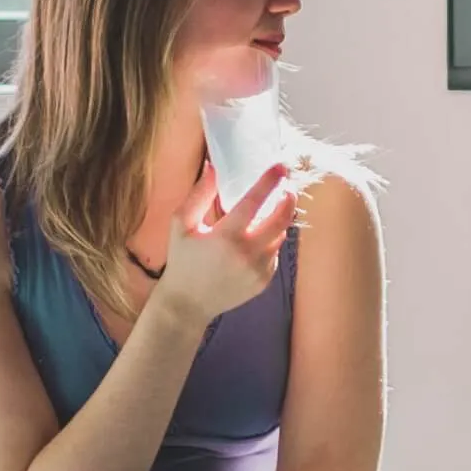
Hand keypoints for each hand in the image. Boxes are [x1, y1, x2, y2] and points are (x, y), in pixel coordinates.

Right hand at [152, 163, 297, 329]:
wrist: (188, 303)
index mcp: (226, 237)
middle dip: (288, 199)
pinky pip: (275, 253)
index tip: (280, 167)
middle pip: (282, 219)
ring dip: (279, 220)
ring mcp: (259, 269)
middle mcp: (247, 253)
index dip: (269, 182)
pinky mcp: (265, 280)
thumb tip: (214, 168)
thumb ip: (198, 195)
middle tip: (287, 187)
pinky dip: (270, 242)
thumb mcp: (182, 225)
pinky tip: (256, 239)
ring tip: (271, 210)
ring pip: (281, 236)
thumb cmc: (183, 260)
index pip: (254, 202)